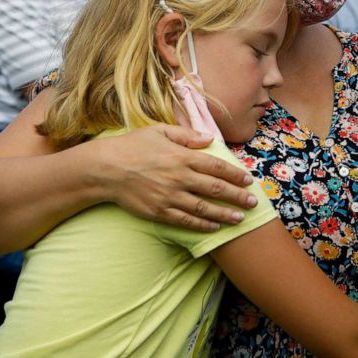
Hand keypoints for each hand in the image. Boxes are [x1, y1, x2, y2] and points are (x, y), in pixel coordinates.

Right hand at [89, 124, 258, 230]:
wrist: (104, 169)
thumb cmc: (132, 146)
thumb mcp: (159, 131)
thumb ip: (187, 135)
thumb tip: (209, 140)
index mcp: (182, 157)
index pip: (216, 167)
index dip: (235, 174)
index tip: (248, 180)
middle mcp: (179, 177)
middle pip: (215, 189)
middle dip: (237, 196)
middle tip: (253, 202)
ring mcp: (169, 196)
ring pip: (204, 208)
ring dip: (225, 214)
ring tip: (240, 218)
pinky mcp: (159, 211)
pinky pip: (185, 220)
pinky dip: (202, 224)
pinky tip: (214, 226)